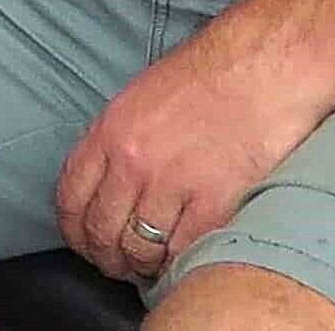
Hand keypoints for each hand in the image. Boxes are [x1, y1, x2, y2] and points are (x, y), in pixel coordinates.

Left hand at [54, 14, 334, 279]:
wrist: (264, 67)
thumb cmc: (207, 77)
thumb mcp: (138, 98)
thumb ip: (116, 140)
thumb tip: (105, 180)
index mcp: (108, 132)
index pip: (70, 197)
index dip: (74, 231)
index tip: (84, 243)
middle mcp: (132, 161)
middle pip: (101, 230)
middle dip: (105, 256)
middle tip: (117, 265)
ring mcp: (172, 184)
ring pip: (139, 247)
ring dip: (141, 265)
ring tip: (150, 268)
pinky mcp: (215, 202)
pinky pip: (184, 250)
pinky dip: (180, 263)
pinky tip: (183, 260)